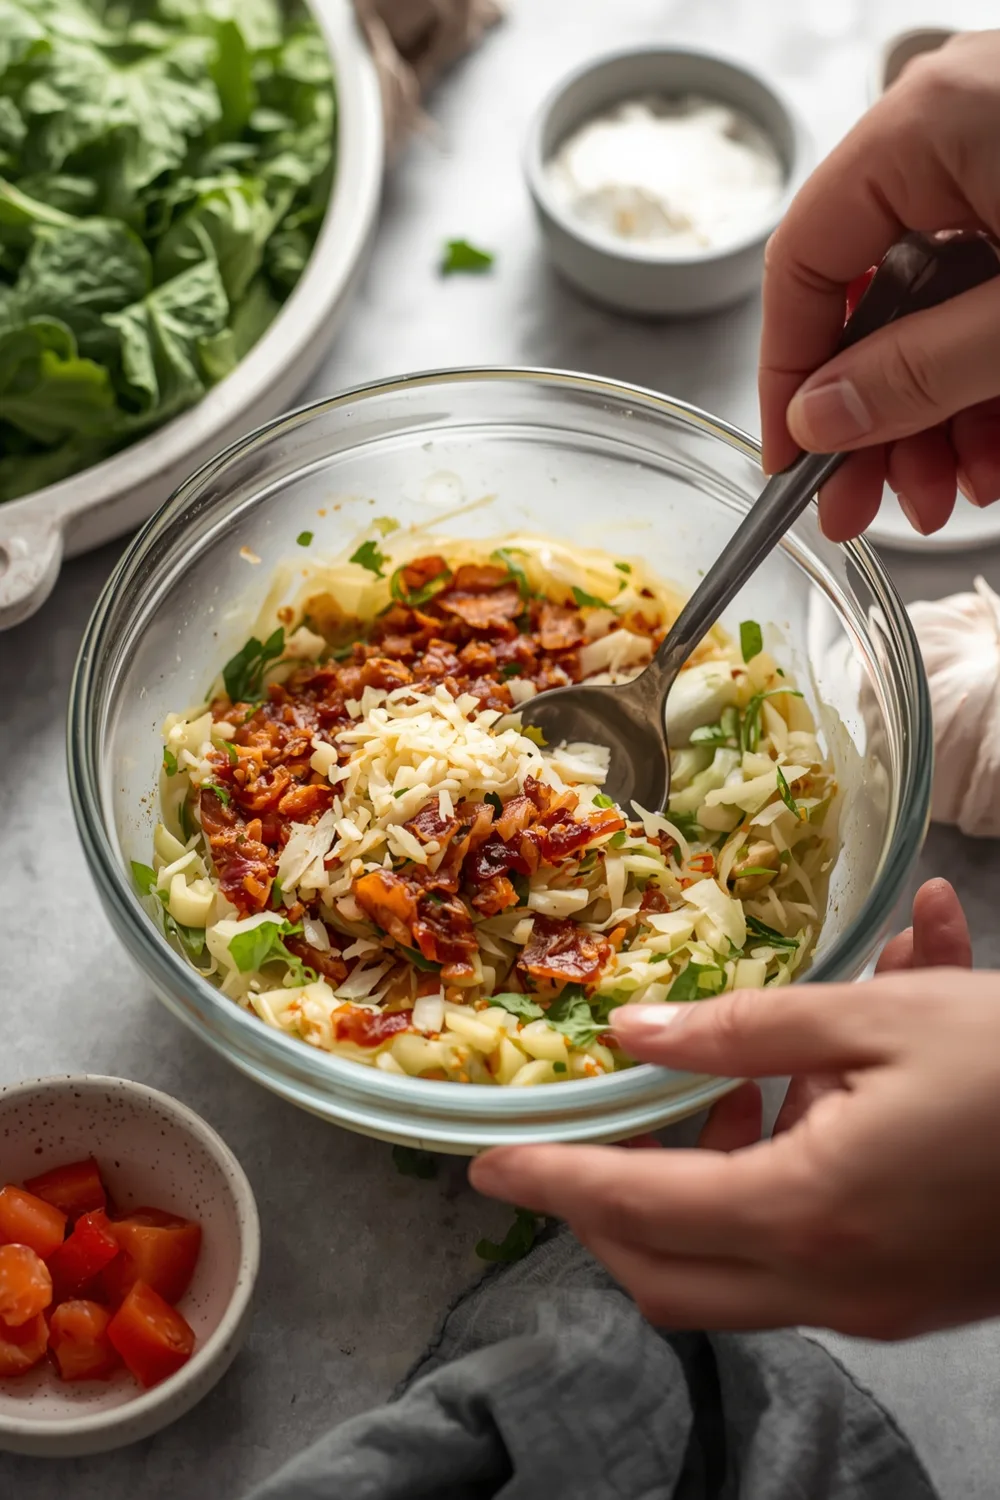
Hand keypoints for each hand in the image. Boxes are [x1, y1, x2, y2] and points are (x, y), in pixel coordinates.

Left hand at [467, 881, 993, 1339]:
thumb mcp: (871, 1018)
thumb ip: (739, 1031)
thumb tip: (635, 1035)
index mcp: (805, 1210)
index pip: (633, 1205)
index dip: (552, 1179)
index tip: (485, 1162)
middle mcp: (827, 1280)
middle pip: (664, 1275)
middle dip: (605, 1210)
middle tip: (599, 1130)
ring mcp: (869, 1303)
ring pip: (727, 1275)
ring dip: (697, 1193)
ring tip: (743, 1089)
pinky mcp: (905, 1298)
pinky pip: (799, 1258)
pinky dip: (770, 1197)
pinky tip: (816, 1099)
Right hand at [759, 30, 999, 539]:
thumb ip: (919, 371)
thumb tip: (817, 422)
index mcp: (928, 125)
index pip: (802, 265)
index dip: (787, 378)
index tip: (791, 467)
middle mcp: (954, 128)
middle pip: (866, 297)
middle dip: (875, 419)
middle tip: (870, 512)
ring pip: (932, 308)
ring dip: (936, 415)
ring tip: (953, 498)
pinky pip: (987, 292)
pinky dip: (988, 376)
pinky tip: (995, 448)